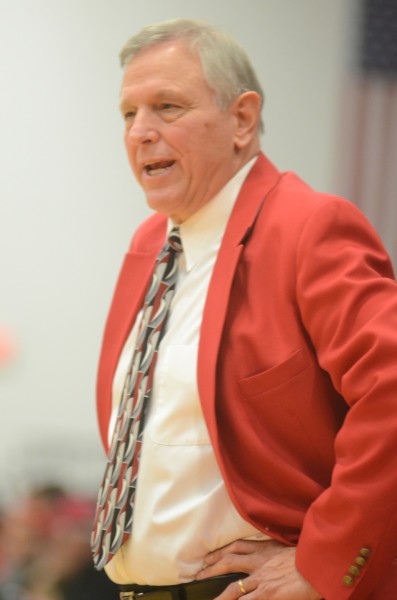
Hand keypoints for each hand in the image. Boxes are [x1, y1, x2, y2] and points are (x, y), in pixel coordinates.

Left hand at [196, 539, 321, 599]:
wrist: (320, 563)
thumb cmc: (311, 557)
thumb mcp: (292, 550)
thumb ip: (278, 556)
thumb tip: (272, 562)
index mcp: (266, 549)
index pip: (238, 547)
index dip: (222, 552)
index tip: (211, 556)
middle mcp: (260, 562)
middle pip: (229, 561)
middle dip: (212, 567)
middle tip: (199, 574)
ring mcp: (262, 579)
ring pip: (234, 588)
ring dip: (220, 596)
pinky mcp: (268, 594)